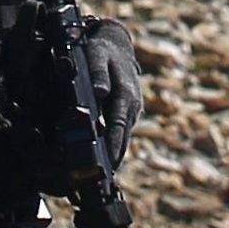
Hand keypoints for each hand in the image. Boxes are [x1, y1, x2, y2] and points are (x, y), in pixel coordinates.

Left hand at [86, 20, 143, 169]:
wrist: (116, 44)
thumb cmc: (102, 50)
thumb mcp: (96, 55)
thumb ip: (97, 74)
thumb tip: (99, 93)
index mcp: (126, 95)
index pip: (118, 126)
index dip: (113, 147)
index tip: (107, 166)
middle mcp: (132, 106)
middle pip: (122, 138)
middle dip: (114, 160)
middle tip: (102, 183)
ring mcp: (131, 111)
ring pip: (122, 138)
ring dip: (114, 157)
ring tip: (101, 180)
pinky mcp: (127, 113)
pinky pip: (120, 132)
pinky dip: (114, 146)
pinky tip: (104, 161)